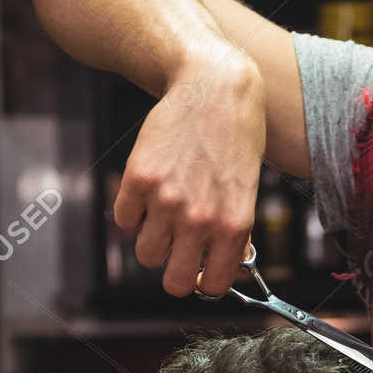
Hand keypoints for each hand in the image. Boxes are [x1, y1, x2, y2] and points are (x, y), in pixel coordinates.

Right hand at [112, 45, 265, 297]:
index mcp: (232, 224)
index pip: (211, 285)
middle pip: (174, 281)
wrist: (213, 86)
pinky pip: (125, 221)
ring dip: (154, 241)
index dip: (205, 282)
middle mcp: (199, 217)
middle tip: (179, 253)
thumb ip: (234, 233)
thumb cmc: (238, 137)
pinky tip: (151, 191)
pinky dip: (134, 213)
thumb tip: (220, 270)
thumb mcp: (247, 189)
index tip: (202, 272)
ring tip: (167, 215)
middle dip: (176, 273)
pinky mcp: (138, 178)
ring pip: (147, 254)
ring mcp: (166, 199)